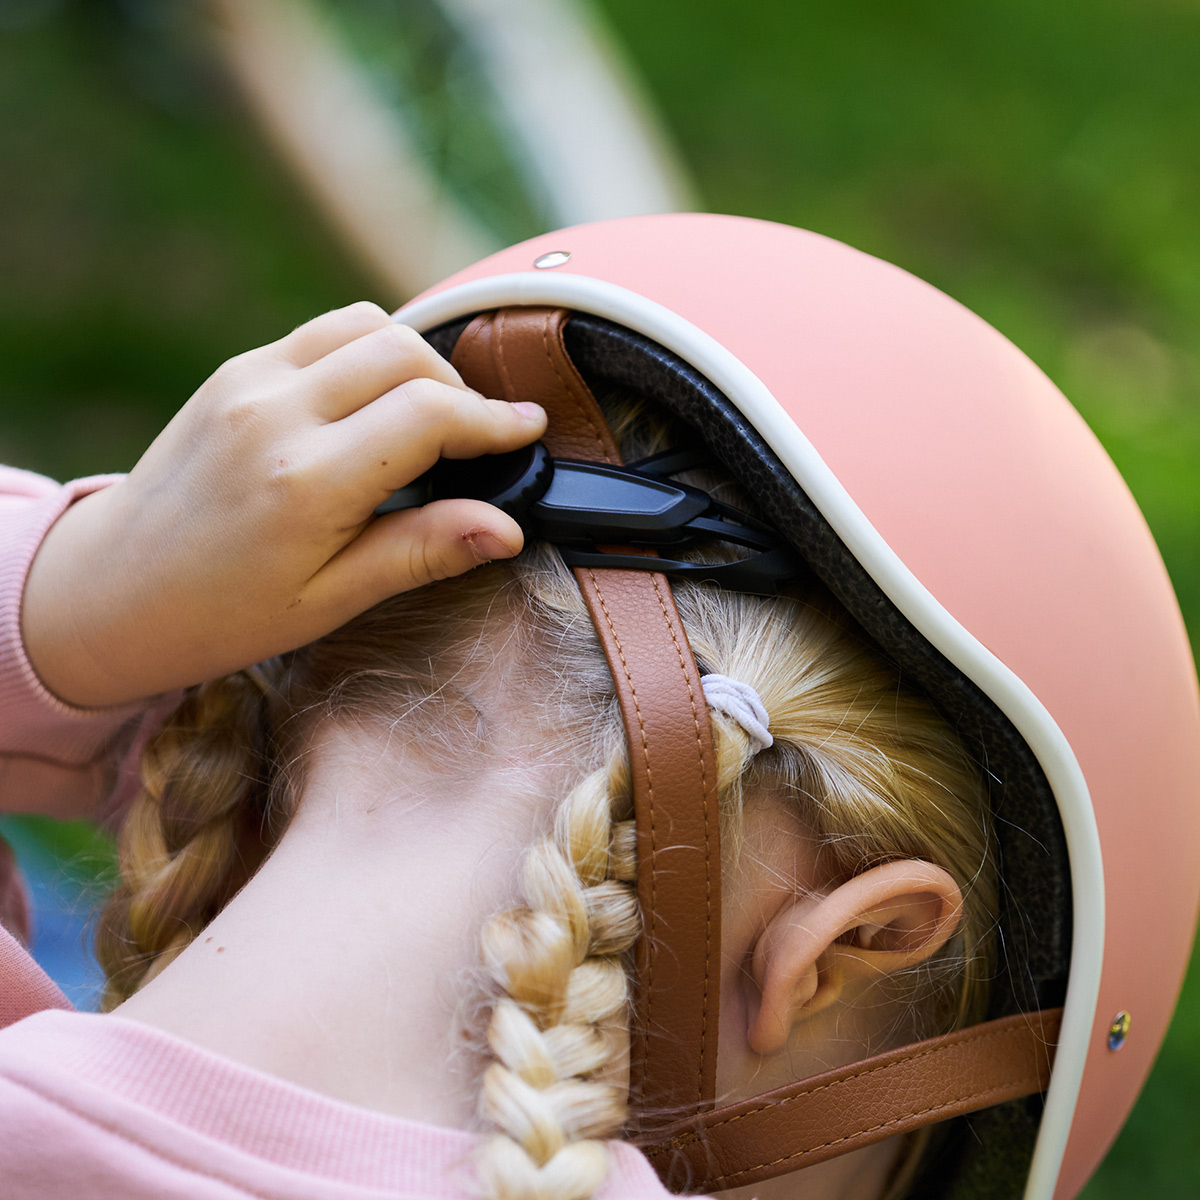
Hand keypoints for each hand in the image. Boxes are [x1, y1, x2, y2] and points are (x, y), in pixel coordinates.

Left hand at [22, 302, 546, 707]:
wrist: (113, 590)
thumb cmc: (223, 612)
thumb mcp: (331, 600)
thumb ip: (421, 552)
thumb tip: (507, 528)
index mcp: (305, 480)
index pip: (430, 413)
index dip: (493, 420)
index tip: (527, 432)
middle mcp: (275, 413)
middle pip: (406, 352)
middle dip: (460, 389)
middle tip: (479, 437)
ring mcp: (248, 380)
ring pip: (367, 324)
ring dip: (416, 360)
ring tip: (431, 417)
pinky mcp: (236, 370)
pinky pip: (324, 333)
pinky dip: (368, 353)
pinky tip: (375, 405)